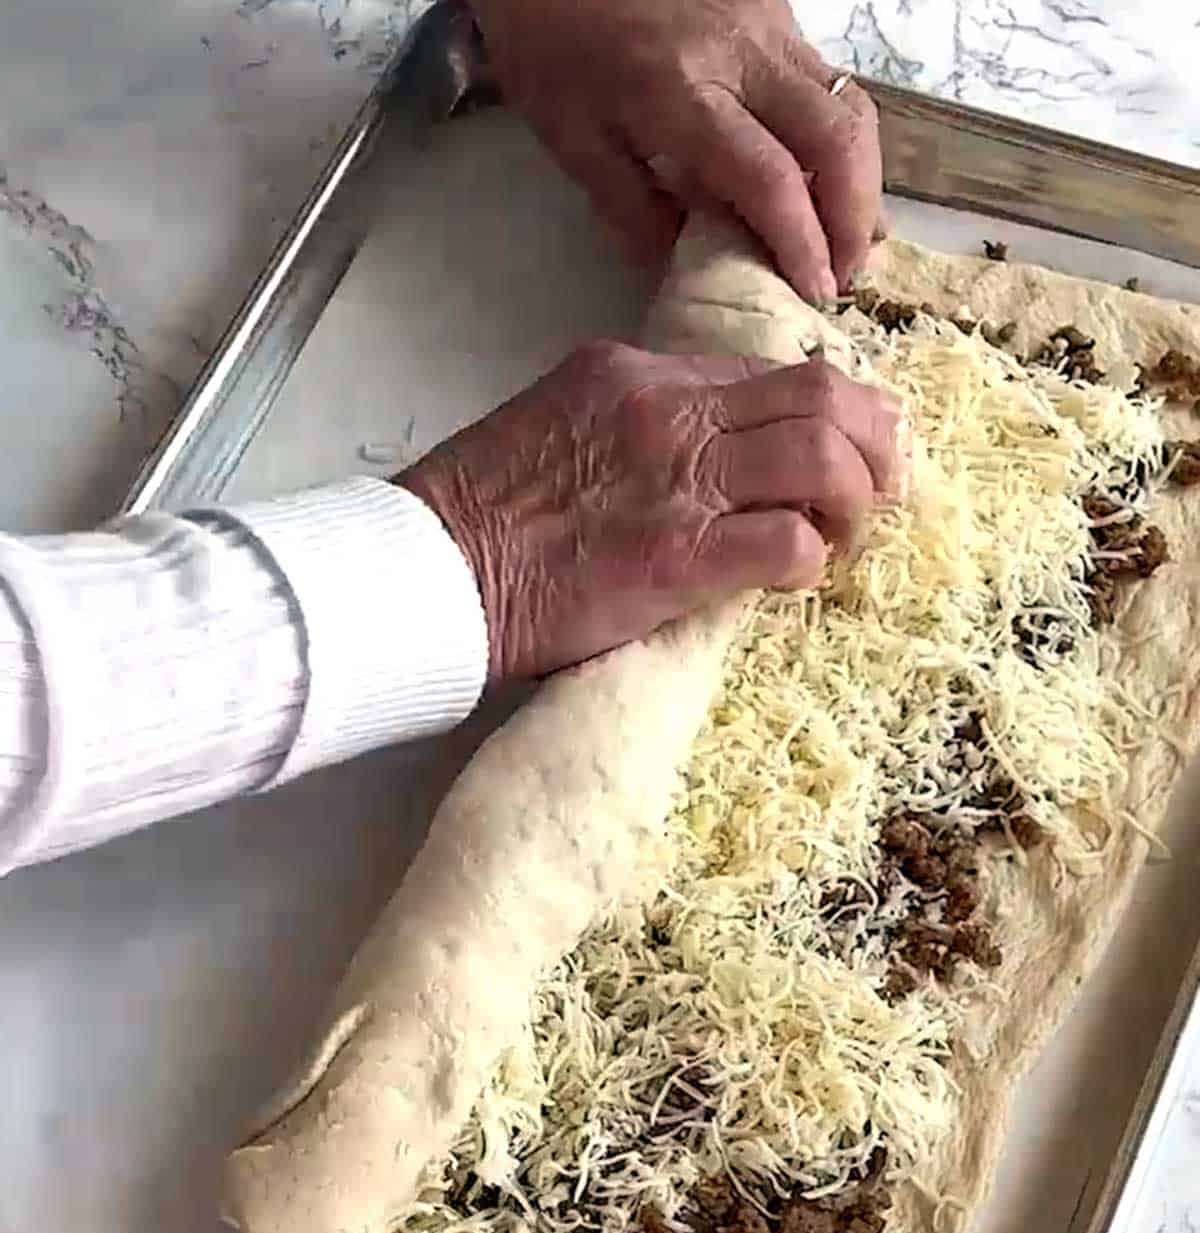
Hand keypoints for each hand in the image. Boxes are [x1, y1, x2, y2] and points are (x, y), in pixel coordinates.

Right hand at [399, 341, 897, 681]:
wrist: (431, 568)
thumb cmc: (480, 512)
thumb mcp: (558, 424)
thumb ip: (634, 423)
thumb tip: (697, 450)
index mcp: (638, 374)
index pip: (769, 373)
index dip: (832, 409)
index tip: (849, 447)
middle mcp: (670, 412)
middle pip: (822, 395)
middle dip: (874, 442)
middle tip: (880, 489)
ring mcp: (678, 481)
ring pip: (823, 457)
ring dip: (856, 502)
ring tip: (845, 538)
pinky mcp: (679, 556)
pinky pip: (787, 542)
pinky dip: (811, 561)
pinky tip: (796, 578)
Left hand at [470, 0, 882, 303]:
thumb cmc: (550, 37)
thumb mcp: (569, 135)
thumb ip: (630, 205)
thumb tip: (683, 260)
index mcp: (684, 93)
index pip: (770, 179)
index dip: (802, 243)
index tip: (813, 292)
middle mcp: (744, 55)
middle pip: (837, 140)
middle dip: (855, 218)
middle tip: (842, 274)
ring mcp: (770, 24)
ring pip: (849, 105)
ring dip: (863, 181)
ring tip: (848, 237)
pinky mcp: (778, 9)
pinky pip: (830, 81)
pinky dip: (843, 141)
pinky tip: (831, 182)